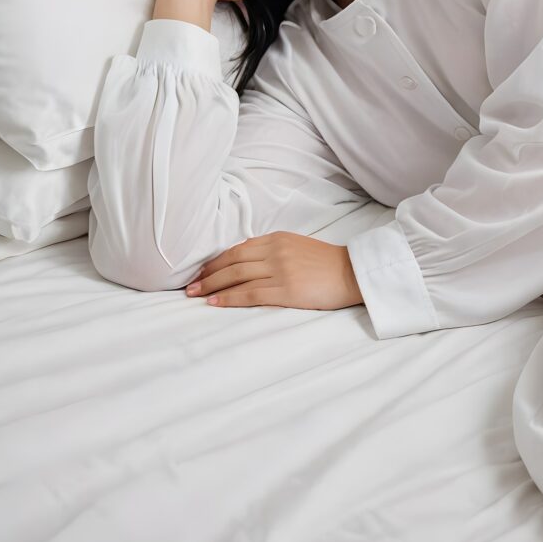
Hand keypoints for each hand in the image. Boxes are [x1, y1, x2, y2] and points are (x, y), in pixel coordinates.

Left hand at [185, 232, 363, 311]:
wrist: (352, 274)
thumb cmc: (326, 264)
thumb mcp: (297, 247)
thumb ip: (273, 251)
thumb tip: (247, 261)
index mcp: (276, 239)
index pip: (237, 249)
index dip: (216, 261)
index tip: (201, 271)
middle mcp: (275, 251)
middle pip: (232, 262)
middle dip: (207, 274)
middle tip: (189, 286)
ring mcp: (280, 270)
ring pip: (236, 277)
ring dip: (212, 286)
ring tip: (195, 295)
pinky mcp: (286, 290)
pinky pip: (250, 293)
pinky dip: (229, 298)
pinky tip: (215, 302)